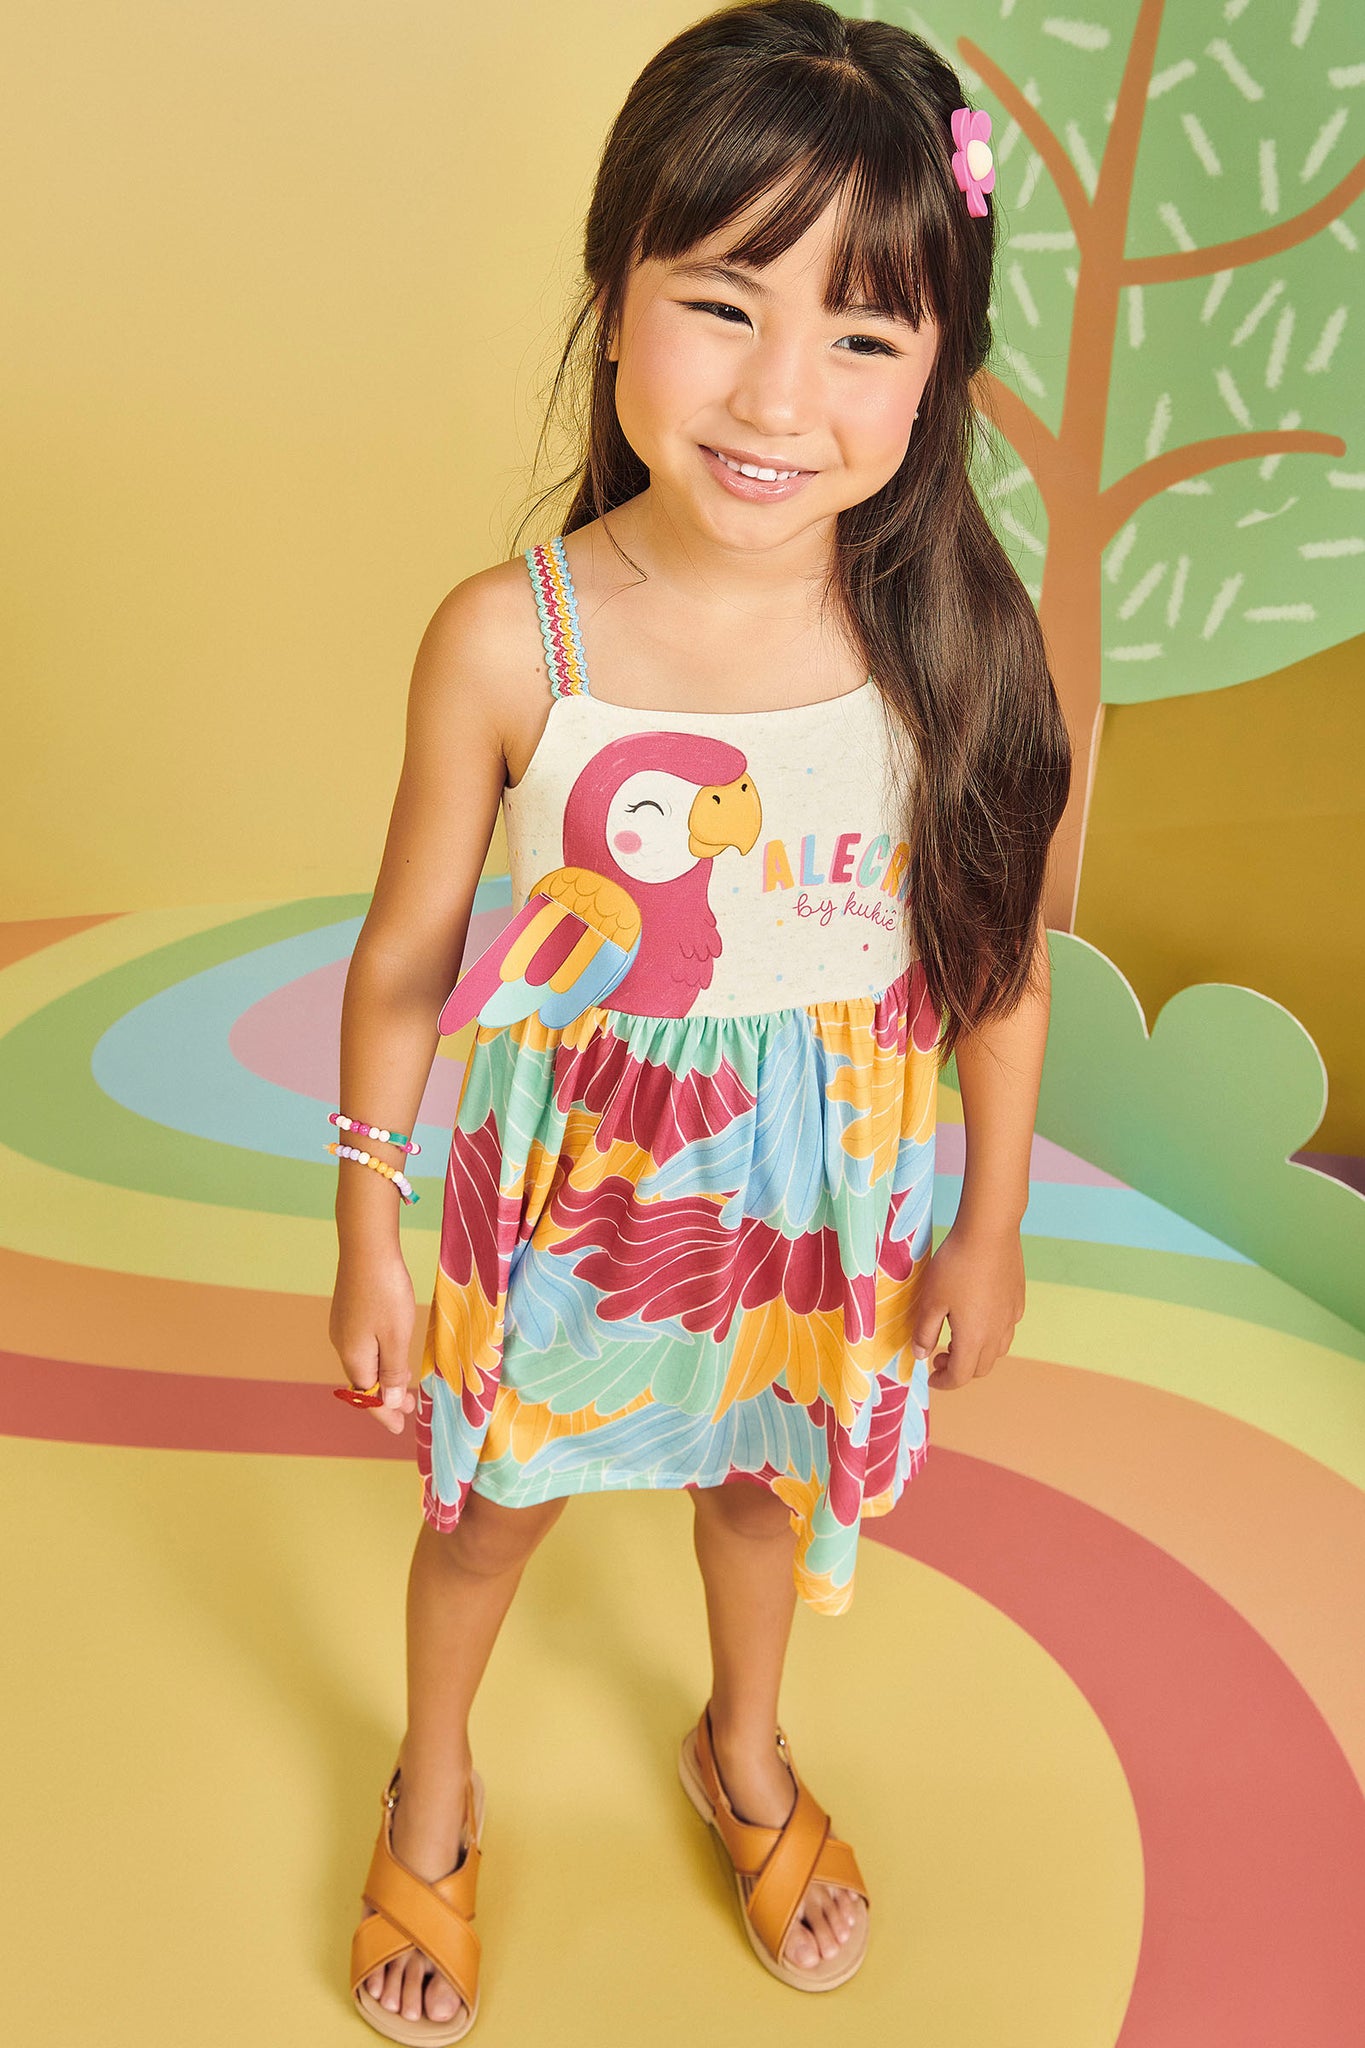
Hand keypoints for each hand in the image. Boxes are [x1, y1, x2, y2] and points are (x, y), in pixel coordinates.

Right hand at [328, 1246, 417, 1434]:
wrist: (366, 1248)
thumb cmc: (385, 1293)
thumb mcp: (396, 1337)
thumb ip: (392, 1372)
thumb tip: (385, 1403)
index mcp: (354, 1356)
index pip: (366, 1396)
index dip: (383, 1414)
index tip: (400, 1428)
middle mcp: (343, 1344)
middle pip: (363, 1380)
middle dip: (385, 1397)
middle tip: (409, 1408)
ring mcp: (343, 1327)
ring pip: (364, 1362)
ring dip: (384, 1377)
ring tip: (405, 1386)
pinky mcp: (348, 1311)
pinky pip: (363, 1346)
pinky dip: (379, 1358)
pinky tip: (392, 1354)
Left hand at [910, 1218, 1024, 1390]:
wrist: (989, 1232)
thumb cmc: (955, 1266)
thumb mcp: (930, 1300)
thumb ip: (925, 1332)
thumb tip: (922, 1355)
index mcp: (974, 1338)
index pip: (960, 1375)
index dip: (943, 1382)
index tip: (930, 1377)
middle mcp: (997, 1333)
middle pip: (981, 1368)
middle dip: (959, 1370)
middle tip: (938, 1356)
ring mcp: (1011, 1317)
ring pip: (997, 1350)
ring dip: (977, 1354)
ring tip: (957, 1338)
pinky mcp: (1017, 1300)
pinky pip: (1006, 1329)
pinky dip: (991, 1335)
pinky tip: (979, 1315)